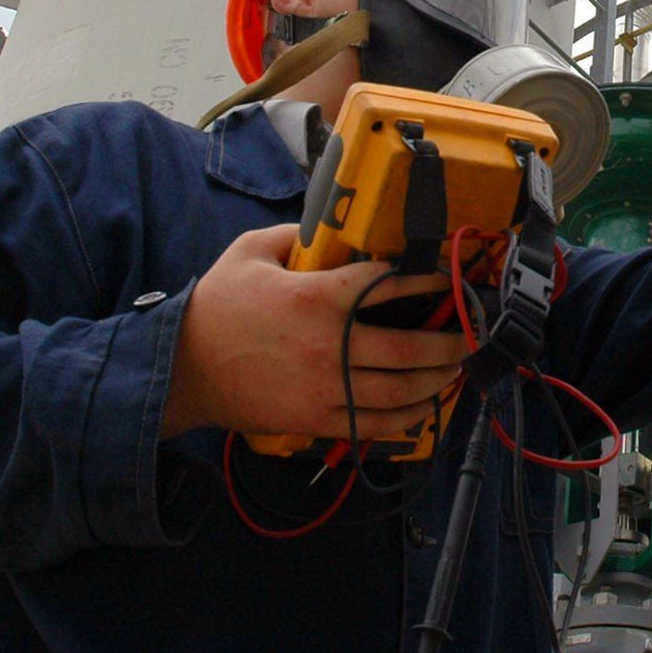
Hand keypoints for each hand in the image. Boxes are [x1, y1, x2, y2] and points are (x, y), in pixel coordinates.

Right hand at [161, 225, 470, 440]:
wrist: (181, 368)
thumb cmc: (216, 307)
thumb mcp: (251, 251)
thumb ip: (296, 234)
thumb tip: (332, 228)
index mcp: (316, 297)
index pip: (387, 284)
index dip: (426, 279)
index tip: (448, 277)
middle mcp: (329, 345)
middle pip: (408, 348)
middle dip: (449, 341)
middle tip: (470, 333)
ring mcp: (325, 388)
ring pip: (399, 390)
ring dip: (437, 380)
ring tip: (456, 368)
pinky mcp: (315, 419)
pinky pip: (373, 424)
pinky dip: (406, 418)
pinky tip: (424, 407)